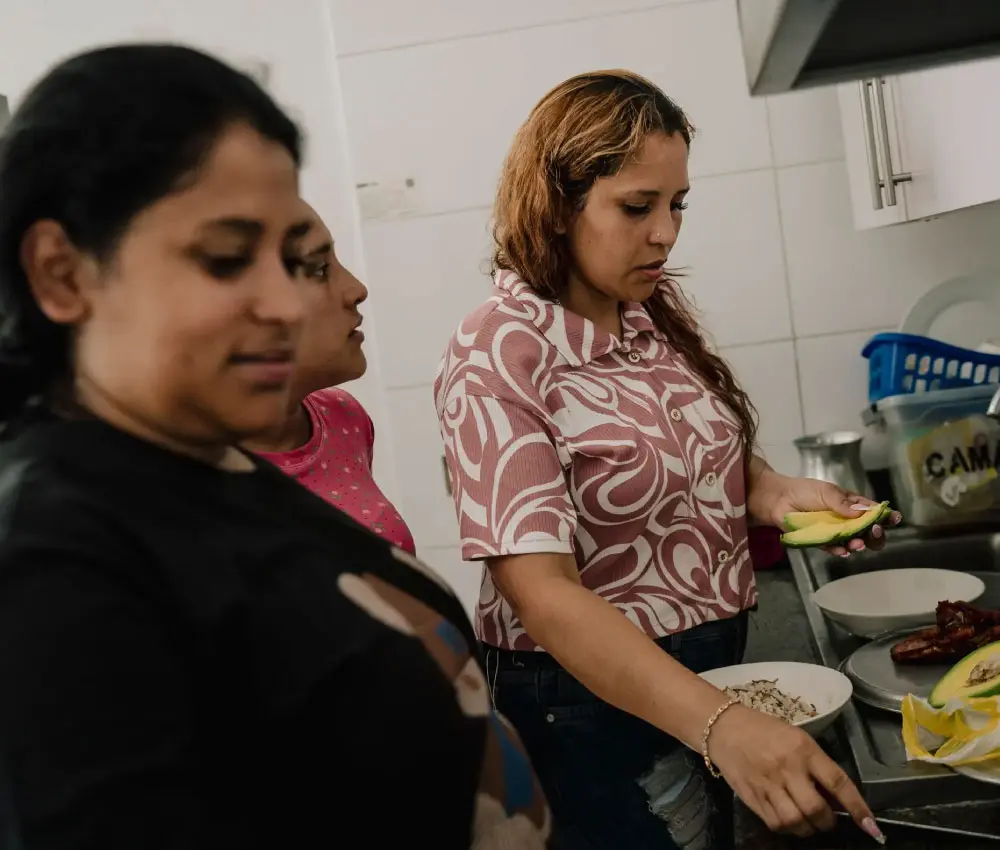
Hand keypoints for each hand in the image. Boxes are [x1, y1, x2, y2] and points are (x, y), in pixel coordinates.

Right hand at [708, 704, 882, 841]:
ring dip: (808, 828)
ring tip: (807, 821)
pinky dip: (788, 828)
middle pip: (816, 809)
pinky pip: (775, 824)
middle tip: (826, 818)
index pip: (837, 781)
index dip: (857, 807)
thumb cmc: (765, 730)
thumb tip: (836, 798)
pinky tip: (788, 819)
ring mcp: (767, 784)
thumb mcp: (796, 739)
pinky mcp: (752, 797)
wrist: (723, 727)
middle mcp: (786, 768)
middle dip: (827, 822)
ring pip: (796, 822)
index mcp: (802, 749)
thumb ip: (816, 766)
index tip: (871, 827)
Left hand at [749, 469, 901, 556]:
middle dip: (875, 534)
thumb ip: (843, 503)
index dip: (885, 516)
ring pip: (854, 542)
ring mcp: (834, 531)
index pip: (873, 511)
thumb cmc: (803, 491)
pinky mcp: (821, 540)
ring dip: (859, 544)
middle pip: (868, 531)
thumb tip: (863, 512)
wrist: (777, 500)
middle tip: (873, 532)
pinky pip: (834, 548)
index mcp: (851, 504)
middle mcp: (846, 519)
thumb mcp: (825, 491)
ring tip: (857, 544)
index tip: (894, 519)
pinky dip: (840, 550)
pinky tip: (843, 551)